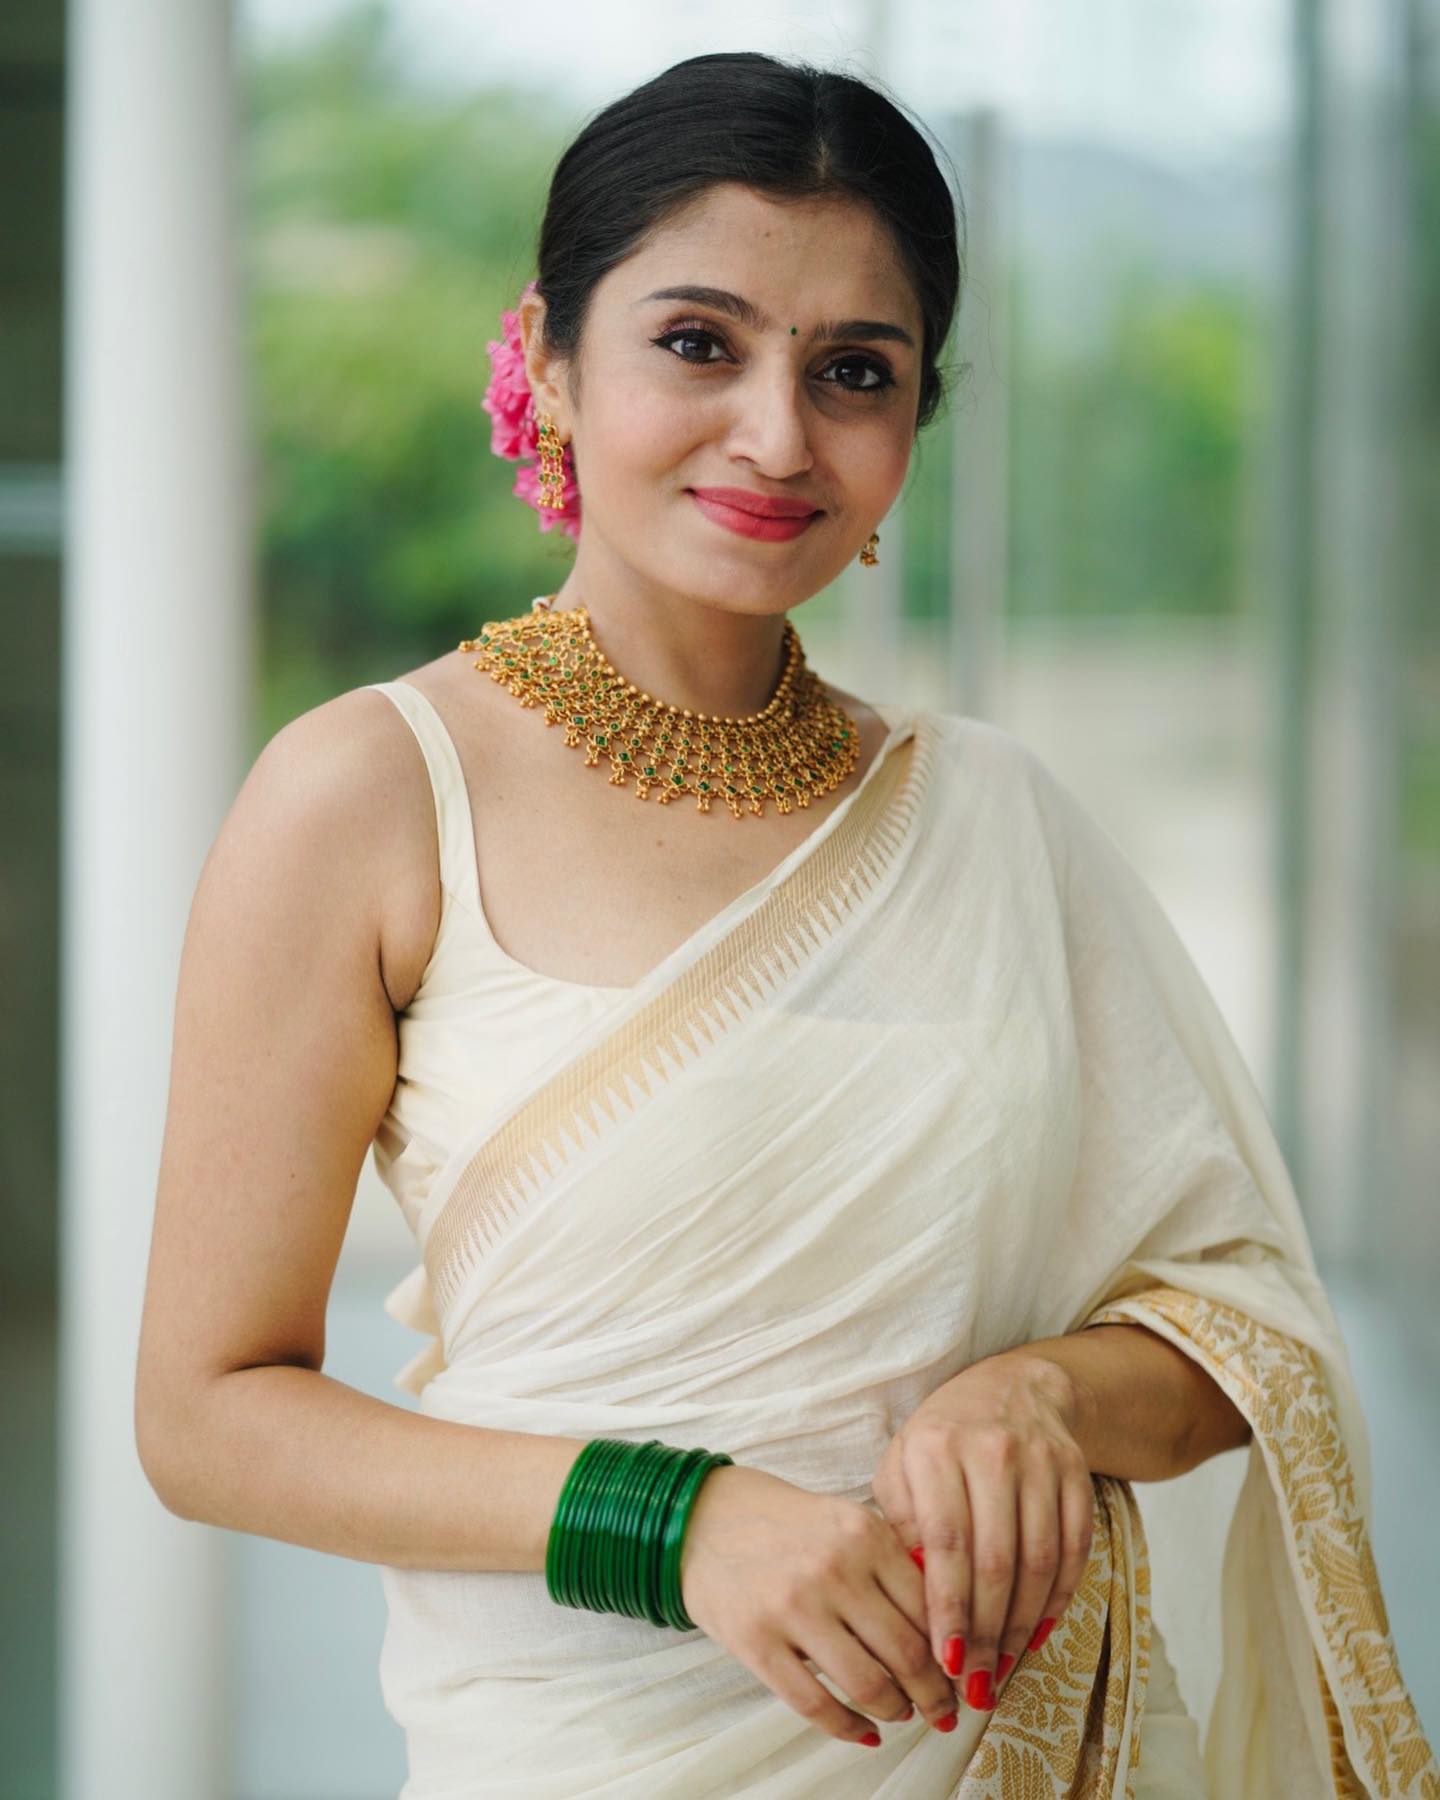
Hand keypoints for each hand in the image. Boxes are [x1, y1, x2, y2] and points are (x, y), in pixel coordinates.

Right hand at [678, 1462, 960, 1747]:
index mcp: (863, 1532)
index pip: (930, 1605)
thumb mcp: (846, 1520)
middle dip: (935, 1692)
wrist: (702, 1518)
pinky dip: (851, 1728)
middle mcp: (833, 1569)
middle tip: (944, 1708)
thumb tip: (948, 1625)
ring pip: (869, 1684)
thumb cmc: (785, 1524)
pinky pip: (816, 1704)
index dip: (954, 1648)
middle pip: (907, 1652)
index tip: (963, 1671)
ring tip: (904, 1714)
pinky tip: (866, 1732)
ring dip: (898, 1710)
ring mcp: (792, 1608)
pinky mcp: (755, 1642)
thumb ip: (892, 1562)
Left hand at [871, 1351, 1094, 1711]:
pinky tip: (1037, 1632)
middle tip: (974, 1685)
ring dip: (1021, 1627)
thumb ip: (900, 1526)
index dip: (947, 1607)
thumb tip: (913, 1598)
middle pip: (995, 1560)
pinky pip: (1073, 1551)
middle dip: (985, 1633)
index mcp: (937, 1449)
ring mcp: (1041, 1462)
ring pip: (1039, 1562)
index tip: (943, 1662)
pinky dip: (1058, 1600)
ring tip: (1002, 1669)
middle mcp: (992, 1451)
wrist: (1015, 1387)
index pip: (945, 1542)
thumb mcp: (902, 1466)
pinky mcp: (1076, 1476)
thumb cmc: (942, 1439)